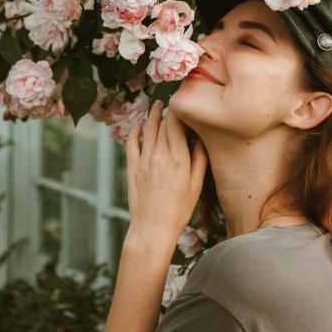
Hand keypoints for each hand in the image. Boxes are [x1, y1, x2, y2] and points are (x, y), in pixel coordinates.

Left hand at [124, 99, 208, 246]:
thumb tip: (200, 139)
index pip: (176, 125)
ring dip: (152, 115)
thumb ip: (200, 160)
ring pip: (148, 130)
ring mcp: (144, 161)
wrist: (152, 229)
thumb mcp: (196, 186)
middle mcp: (160, 156)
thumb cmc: (179, 210)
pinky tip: (137, 123)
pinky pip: (131, 143)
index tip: (181, 104)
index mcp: (179, 159)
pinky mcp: (132, 168)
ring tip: (156, 105)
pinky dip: (134, 130)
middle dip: (167, 111)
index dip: (177, 111)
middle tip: (170, 101)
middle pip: (162, 125)